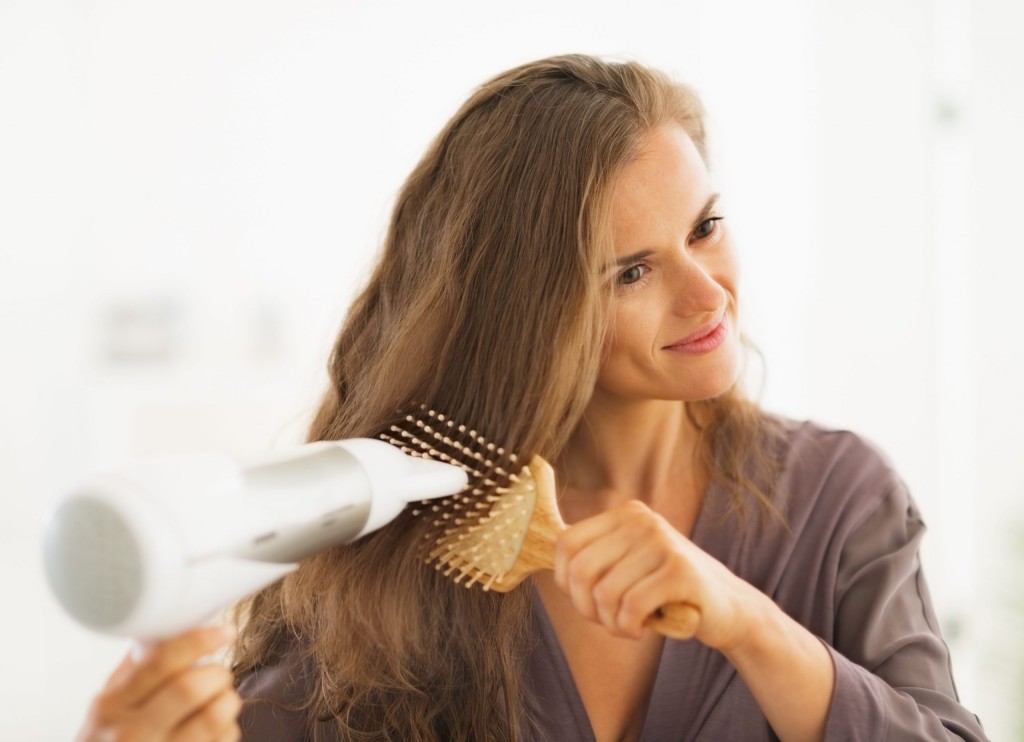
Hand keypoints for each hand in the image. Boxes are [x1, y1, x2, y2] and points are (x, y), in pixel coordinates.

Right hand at [76, 625, 240, 741]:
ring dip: (228, 700)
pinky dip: (228, 727)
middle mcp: (129, 732)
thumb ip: (138, 668)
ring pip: (212, 716)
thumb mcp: (110, 704)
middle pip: (189, 688)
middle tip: (219, 674)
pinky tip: (217, 727)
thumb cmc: (111, 738)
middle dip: (217, 673)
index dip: (199, 640)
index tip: (226, 631)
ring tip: (222, 698)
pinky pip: (223, 739)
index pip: (160, 662)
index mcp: (112, 705)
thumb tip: (175, 627)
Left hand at [552, 499, 759, 649]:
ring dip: (611, 623)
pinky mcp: (680, 571)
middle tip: (607, 621)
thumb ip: (596, 560)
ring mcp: (663, 542)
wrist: (730, 607)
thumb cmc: (668, 591)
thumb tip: (544, 562)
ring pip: (605, 594)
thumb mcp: (630, 565)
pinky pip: (631, 607)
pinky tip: (644, 629)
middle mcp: (642, 520)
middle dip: (586, 608)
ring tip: (629, 626)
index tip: (584, 602)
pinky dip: (629, 628)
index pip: (565, 543)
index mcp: (626, 514)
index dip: (564, 581)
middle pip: (581, 570)